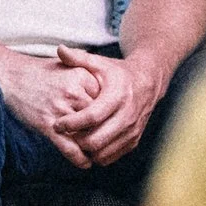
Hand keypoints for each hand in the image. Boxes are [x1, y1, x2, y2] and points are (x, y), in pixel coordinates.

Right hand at [0, 53, 99, 169]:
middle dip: (103, 132)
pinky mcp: (46, 124)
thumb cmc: (38, 73)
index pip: (105, 101)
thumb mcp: (67, 66)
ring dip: (93, 148)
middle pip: (98, 120)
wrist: (8, 75)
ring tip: (99, 156)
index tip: (112, 123)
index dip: (108, 115)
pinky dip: (79, 158)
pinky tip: (85, 163)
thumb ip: (87, 77)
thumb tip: (104, 91)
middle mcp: (73, 93)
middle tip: (109, 144)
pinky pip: (69, 147)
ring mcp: (60, 109)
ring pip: (86, 135)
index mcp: (82, 76)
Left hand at [52, 47, 168, 166]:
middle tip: (64, 133)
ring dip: (85, 149)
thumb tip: (59, 49)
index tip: (57, 124)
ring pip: (103, 152)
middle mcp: (128, 115)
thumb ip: (78, 58)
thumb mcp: (99, 63)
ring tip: (73, 137)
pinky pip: (111, 157)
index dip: (72, 123)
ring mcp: (132, 131)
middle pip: (96, 139)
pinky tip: (86, 142)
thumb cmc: (117, 73)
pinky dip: (96, 154)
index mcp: (118, 96)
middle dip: (76, 139)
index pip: (92, 116)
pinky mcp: (133, 141)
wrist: (148, 82)